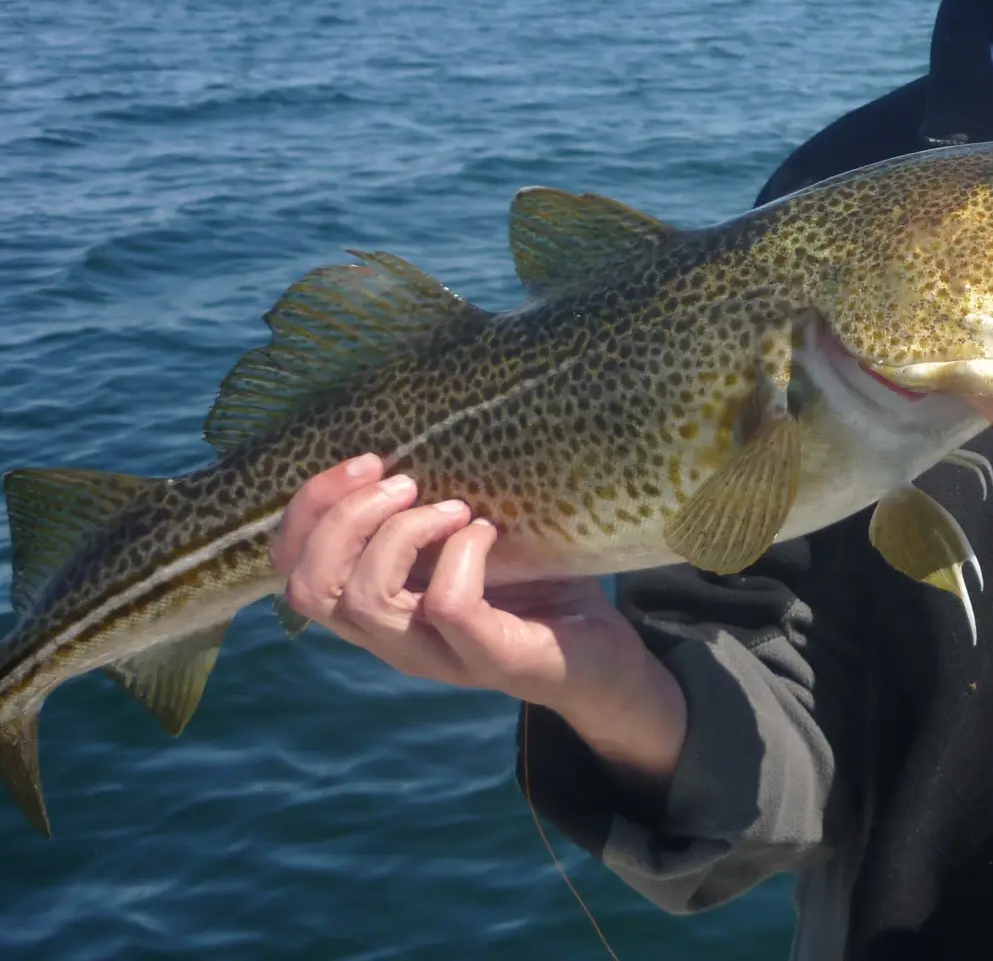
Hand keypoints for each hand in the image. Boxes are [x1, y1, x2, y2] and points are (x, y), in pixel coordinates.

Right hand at [271, 456, 686, 789]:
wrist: (602, 654)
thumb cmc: (533, 583)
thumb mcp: (466, 536)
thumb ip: (426, 505)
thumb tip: (407, 432)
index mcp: (377, 606)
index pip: (291, 569)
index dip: (307, 509)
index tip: (366, 462)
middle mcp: (393, 638)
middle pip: (309, 588)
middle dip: (343, 518)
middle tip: (405, 481)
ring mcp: (438, 656)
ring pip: (365, 602)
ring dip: (402, 533)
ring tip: (454, 507)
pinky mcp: (492, 659)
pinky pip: (449, 606)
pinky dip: (463, 554)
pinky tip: (489, 532)